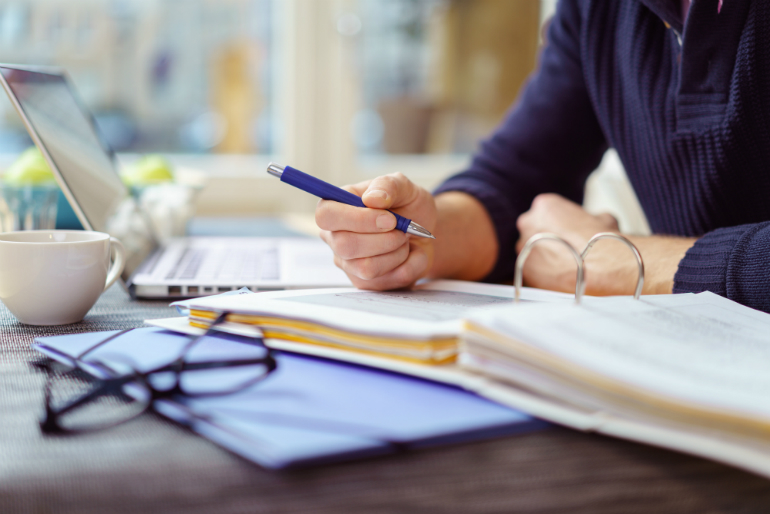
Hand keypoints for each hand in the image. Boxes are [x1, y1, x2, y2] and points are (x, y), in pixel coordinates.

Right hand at [316, 173, 436, 289]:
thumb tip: (372, 198)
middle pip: (345, 245)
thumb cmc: (408, 206)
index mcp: (336, 207)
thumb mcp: (404, 187)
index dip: (357, 219)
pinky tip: (410, 255)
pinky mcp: (364, 282)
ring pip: (366, 268)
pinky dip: (409, 266)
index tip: (389, 218)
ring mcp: (347, 263)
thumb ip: (388, 185)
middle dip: (384, 239)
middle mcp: (335, 237)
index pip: (326, 216)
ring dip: (397, 253)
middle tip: (403, 230)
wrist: (426, 233)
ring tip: (406, 241)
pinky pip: (386, 282)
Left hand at [516, 193, 619, 293]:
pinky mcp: (523, 269)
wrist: (598, 267)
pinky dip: (542, 272)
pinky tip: (559, 275)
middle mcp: (527, 222)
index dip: (559, 223)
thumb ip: (591, 217)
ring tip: (563, 264)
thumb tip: (596, 221)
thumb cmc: (601, 240)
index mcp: (544, 205)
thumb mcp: (603, 218)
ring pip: (531, 250)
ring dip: (543, 256)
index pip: (547, 211)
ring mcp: (522, 246)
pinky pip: (532, 269)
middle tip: (564, 248)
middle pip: (534, 230)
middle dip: (547, 238)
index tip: (568, 232)